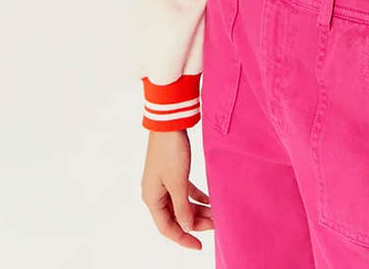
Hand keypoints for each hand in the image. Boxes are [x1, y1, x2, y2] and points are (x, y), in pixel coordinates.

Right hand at [141, 129, 213, 248]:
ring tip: (216, 214)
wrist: (169, 123)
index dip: (183, 238)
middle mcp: (156, 193)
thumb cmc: (171, 151)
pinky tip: (210, 200)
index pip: (167, 227)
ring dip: (198, 210)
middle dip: (195, 223)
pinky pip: (185, 191)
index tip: (200, 246)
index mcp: (152, 198)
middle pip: (176, 216)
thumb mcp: (178, 182)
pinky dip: (197, 197)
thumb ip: (182, 207)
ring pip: (182, 204)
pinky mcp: (173, 172)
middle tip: (216, 226)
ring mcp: (164, 182)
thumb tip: (186, 227)